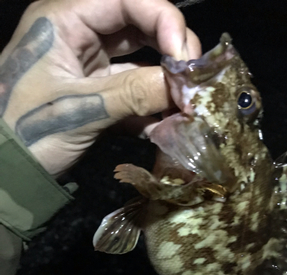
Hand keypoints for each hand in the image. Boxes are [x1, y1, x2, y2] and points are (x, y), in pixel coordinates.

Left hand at [0, 0, 200, 175]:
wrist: (8, 171)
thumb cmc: (30, 130)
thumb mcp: (81, 109)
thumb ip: (134, 93)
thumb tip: (186, 87)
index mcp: (66, 20)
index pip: (128, 0)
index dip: (165, 23)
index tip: (185, 61)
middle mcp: (81, 35)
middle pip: (140, 26)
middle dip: (172, 53)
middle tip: (194, 84)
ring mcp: (91, 66)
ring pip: (141, 61)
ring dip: (166, 85)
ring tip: (187, 109)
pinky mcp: (98, 95)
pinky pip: (134, 93)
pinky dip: (152, 109)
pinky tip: (167, 127)